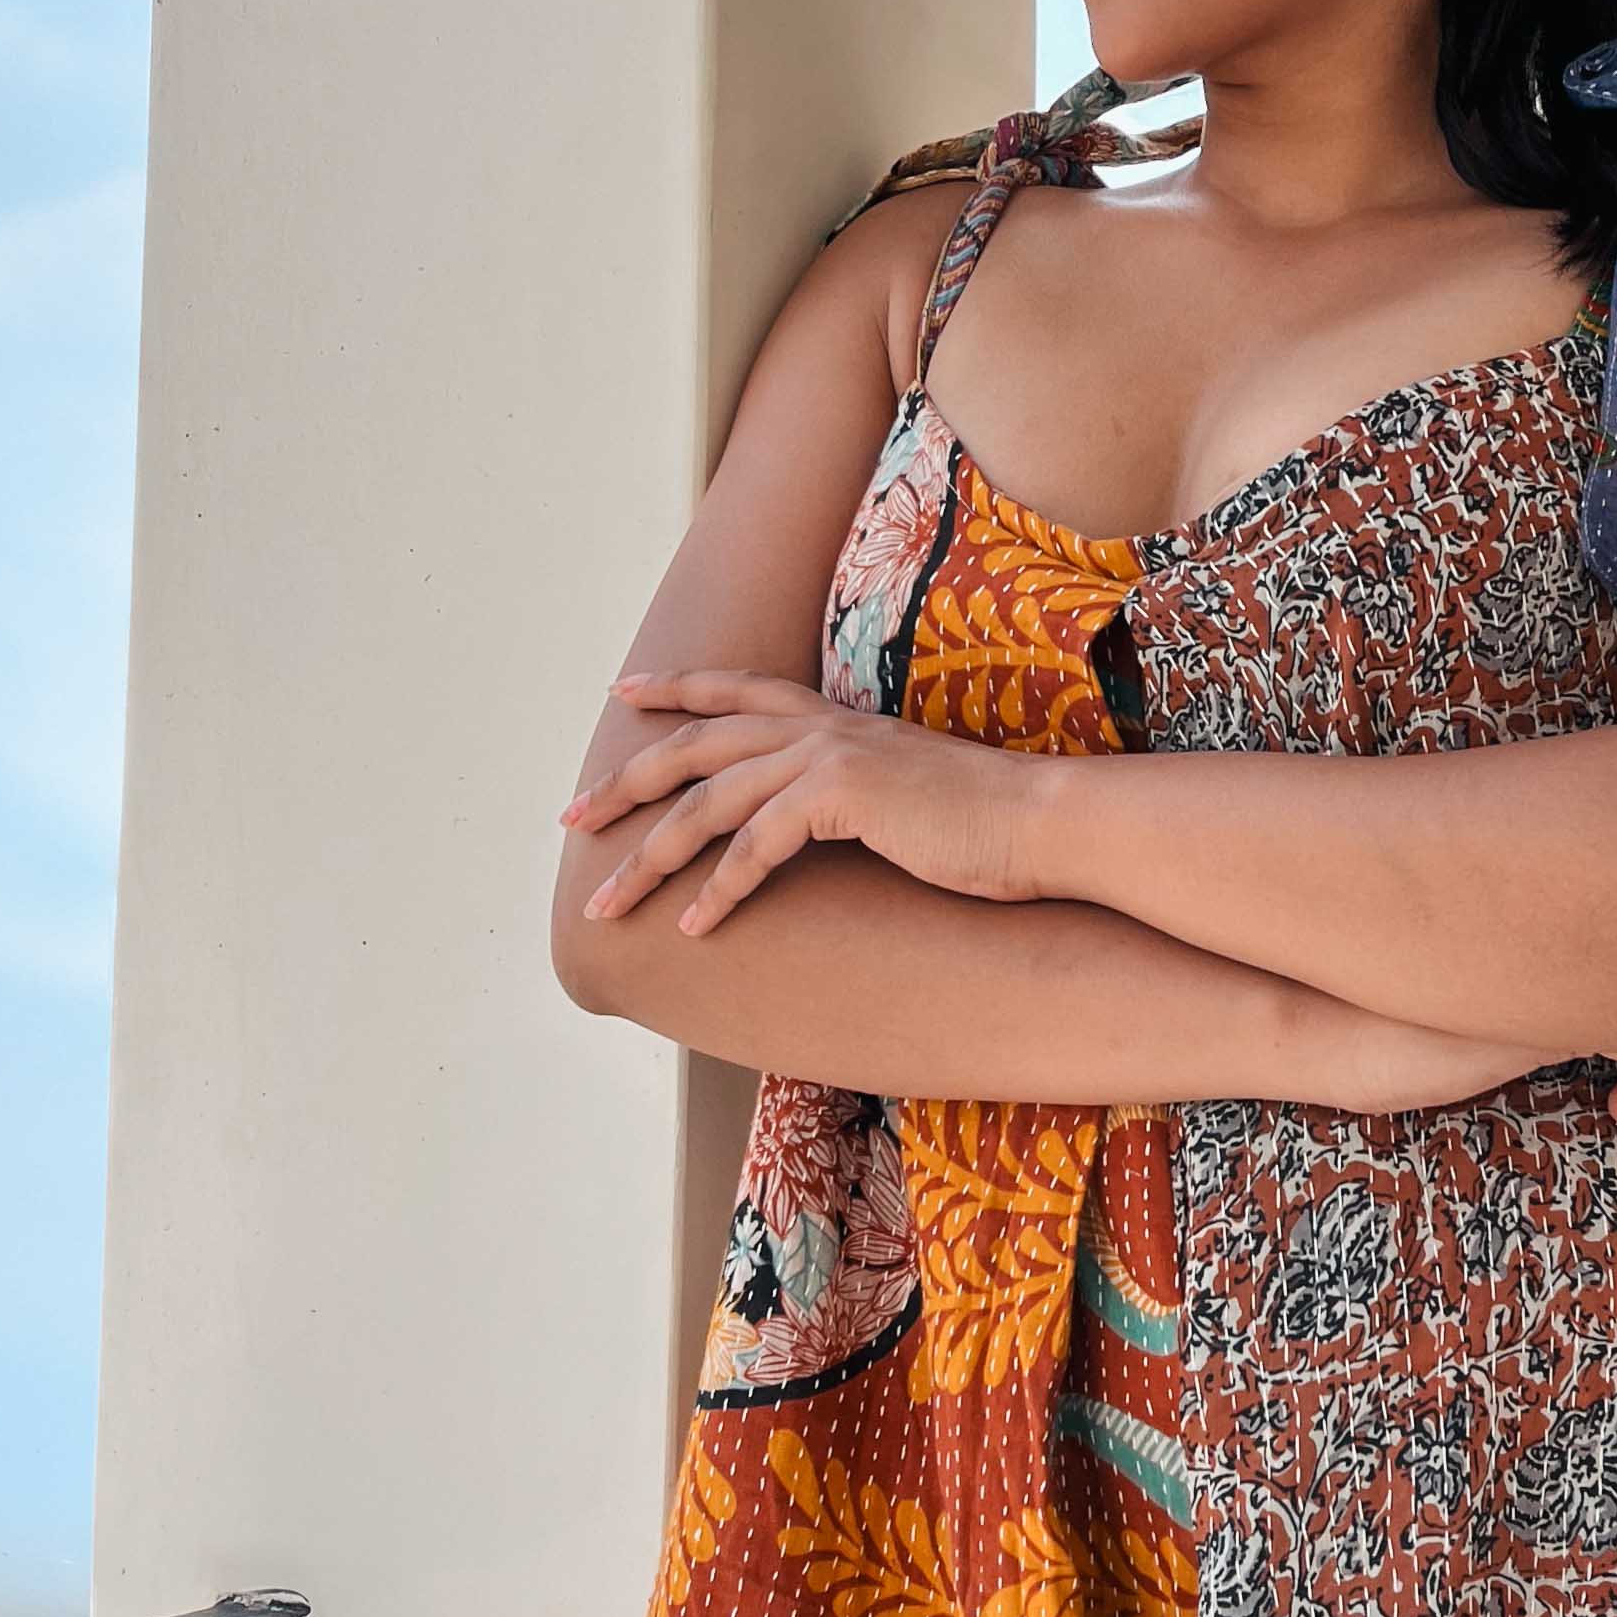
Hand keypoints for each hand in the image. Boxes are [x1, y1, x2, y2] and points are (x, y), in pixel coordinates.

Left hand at [563, 670, 1044, 932]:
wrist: (1044, 823)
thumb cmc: (984, 825)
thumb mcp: (903, 797)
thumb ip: (852, 794)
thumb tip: (821, 818)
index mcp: (832, 719)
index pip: (733, 691)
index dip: (673, 689)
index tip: (623, 694)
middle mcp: (819, 727)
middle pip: (693, 746)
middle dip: (624, 785)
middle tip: (571, 820)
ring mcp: (829, 756)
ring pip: (707, 803)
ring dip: (649, 859)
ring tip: (607, 905)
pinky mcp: (844, 796)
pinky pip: (755, 847)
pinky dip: (716, 891)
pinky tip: (691, 927)